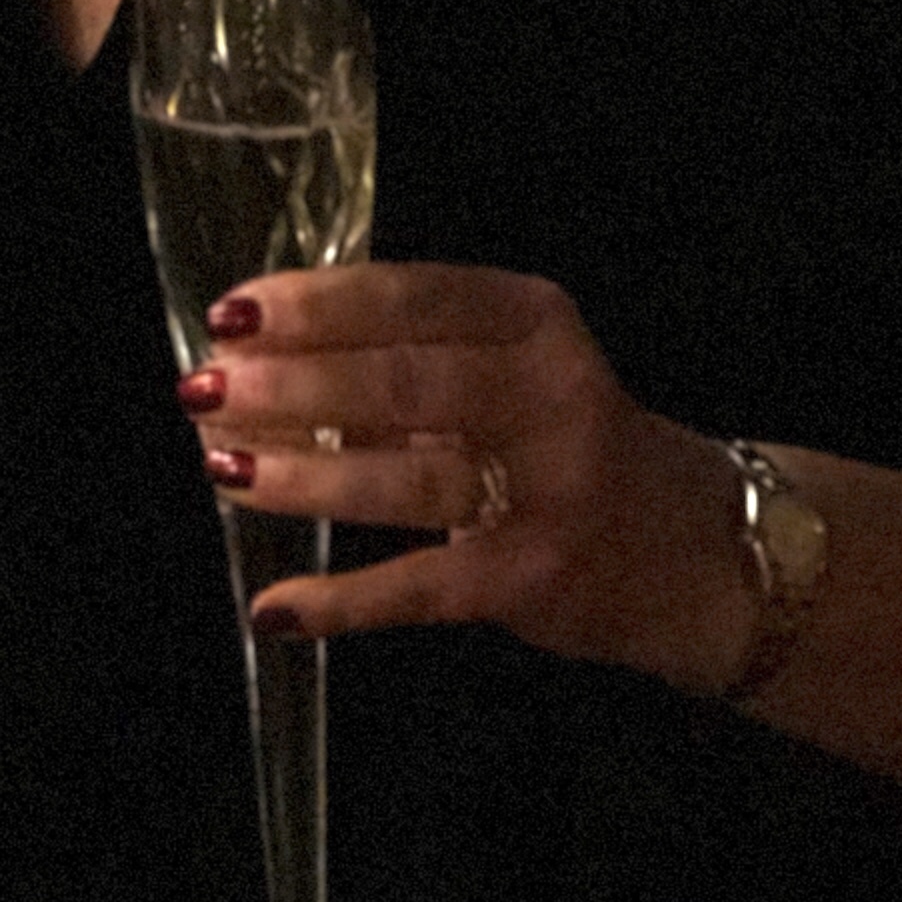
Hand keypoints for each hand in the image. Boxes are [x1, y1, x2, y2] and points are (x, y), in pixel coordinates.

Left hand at [179, 262, 752, 693]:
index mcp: (534, 319)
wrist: (696, 550)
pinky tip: (276, 607)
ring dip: (303, 476)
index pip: (411, 295)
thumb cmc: (568, 437)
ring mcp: (549, 491)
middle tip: (205, 388)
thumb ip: (413, 350)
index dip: (316, 302)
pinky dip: (342, 600)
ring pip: (406, 480)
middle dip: (290, 385)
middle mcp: (549, 393)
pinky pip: (420, 588)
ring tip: (222, 468)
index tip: (232, 309)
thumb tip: (264, 351)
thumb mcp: (514, 364)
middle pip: (401, 383)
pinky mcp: (534, 581)